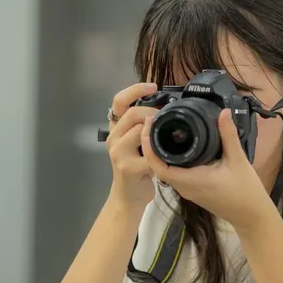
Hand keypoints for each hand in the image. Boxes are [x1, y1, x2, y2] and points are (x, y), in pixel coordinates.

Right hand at [105, 83, 158, 210]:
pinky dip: (161, 153)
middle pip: (133, 113)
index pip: (119, 101)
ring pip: (140, 131)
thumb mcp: (137, 143)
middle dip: (154, 112)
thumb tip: (165, 107)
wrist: (128, 196)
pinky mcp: (128, 167)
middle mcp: (114, 137)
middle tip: (167, 118)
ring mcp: (119, 152)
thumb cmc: (136, 168)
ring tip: (168, 136)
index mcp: (116, 128)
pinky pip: (149, 154)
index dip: (135, 89)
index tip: (153, 86)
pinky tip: (168, 155)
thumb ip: (143, 126)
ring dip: (157, 131)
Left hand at [141, 109, 274, 230]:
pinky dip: (170, 159)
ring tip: (161, 129)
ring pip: (165, 170)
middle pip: (157, 165)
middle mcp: (184, 186)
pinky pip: (174, 173)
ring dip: (159, 151)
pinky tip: (176, 144)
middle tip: (153, 121)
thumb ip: (229, 135)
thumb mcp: (238, 160)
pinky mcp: (192, 190)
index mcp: (190, 180)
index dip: (148, 146)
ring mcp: (187, 190)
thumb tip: (223, 112)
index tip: (149, 125)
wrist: (251, 216)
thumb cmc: (245, 191)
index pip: (158, 165)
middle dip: (151, 144)